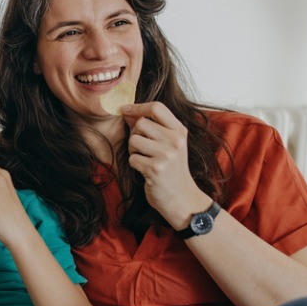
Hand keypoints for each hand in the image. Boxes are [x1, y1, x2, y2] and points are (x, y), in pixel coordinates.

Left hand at [122, 102, 210, 228]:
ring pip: (133, 140)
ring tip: (145, 158)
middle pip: (141, 124)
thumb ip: (153, 127)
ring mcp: (166, 155)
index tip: (125, 110)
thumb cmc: (171, 169)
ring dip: (133, 150)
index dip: (138, 107)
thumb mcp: (170, 144)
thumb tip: (128, 111)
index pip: (157, 107)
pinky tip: (145, 170)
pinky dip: (134, 164)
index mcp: (180, 131)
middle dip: (135, 134)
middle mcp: (175, 140)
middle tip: (143, 148)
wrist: (181, 198)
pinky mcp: (155, 169)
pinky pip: (132, 158)